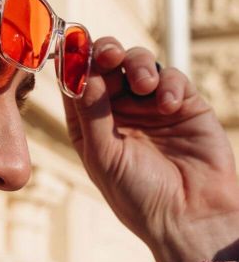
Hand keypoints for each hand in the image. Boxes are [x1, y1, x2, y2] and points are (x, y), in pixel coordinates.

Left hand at [62, 37, 238, 261]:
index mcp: (89, 125)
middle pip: (106, 65)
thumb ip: (92, 113)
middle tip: (108, 54)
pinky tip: (168, 105)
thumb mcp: (105, 157)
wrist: (190, 217)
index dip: (71, 62)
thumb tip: (79, 73)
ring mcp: (150, 106)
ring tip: (144, 84)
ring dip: (137, 64)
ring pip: (138, 63)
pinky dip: (169, 84)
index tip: (70, 44)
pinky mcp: (184, 104)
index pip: (75, 83)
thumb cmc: (139, 196)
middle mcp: (117, 111)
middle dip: (105, 52)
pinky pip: (172, 78)